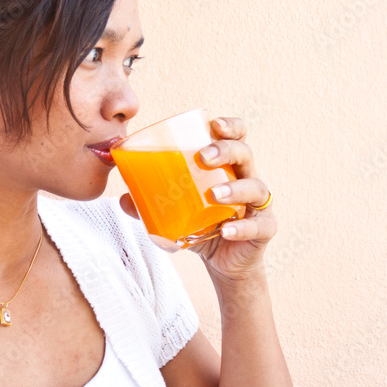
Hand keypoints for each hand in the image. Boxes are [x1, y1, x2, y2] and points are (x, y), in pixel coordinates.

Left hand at [118, 116, 276, 283]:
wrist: (223, 261)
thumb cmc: (202, 225)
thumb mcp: (176, 211)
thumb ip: (150, 204)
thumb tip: (123, 197)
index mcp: (227, 166)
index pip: (236, 137)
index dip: (230, 126)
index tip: (214, 125)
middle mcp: (247, 179)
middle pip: (245, 154)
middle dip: (226, 150)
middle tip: (204, 157)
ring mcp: (258, 205)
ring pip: (255, 188)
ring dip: (235, 189)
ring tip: (214, 195)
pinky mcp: (264, 229)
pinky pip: (260, 225)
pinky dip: (243, 227)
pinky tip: (227, 230)